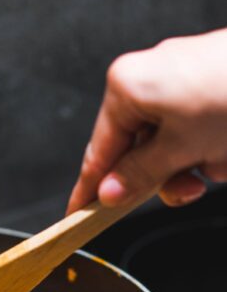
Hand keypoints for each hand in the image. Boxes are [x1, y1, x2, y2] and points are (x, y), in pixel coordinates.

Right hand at [68, 28, 226, 212]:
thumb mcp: (180, 149)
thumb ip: (140, 176)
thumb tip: (108, 194)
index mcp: (128, 85)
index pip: (98, 151)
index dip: (90, 189)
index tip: (78, 215)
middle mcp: (150, 77)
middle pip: (137, 151)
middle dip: (166, 175)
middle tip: (188, 187)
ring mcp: (182, 80)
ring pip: (171, 147)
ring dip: (196, 165)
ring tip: (220, 161)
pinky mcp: (210, 86)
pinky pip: (198, 133)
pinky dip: (214, 149)